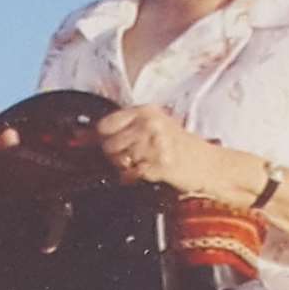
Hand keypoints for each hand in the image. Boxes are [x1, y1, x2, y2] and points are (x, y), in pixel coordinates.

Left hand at [93, 106, 217, 190]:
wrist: (210, 165)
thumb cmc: (180, 148)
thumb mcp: (152, 128)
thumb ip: (119, 130)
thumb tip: (78, 137)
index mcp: (146, 111)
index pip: (105, 124)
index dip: (101, 138)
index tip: (104, 144)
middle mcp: (150, 124)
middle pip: (109, 144)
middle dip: (116, 156)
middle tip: (135, 157)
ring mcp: (155, 143)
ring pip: (119, 161)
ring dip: (128, 167)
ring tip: (146, 163)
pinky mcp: (160, 163)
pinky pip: (132, 174)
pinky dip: (136, 178)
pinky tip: (149, 172)